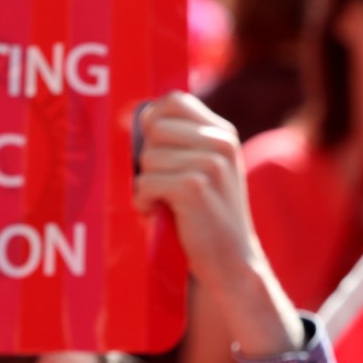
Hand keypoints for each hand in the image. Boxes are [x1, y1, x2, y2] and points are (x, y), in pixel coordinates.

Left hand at [132, 92, 300, 355]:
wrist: (231, 261)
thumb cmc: (207, 215)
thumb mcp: (205, 167)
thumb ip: (179, 141)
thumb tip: (131, 116)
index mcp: (223, 133)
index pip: (174, 100)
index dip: (152, 121)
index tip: (152, 149)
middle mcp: (221, 142)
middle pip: (154, 127)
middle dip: (148, 158)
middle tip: (163, 185)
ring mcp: (210, 164)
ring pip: (147, 157)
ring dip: (145, 183)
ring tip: (164, 202)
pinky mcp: (194, 188)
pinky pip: (145, 182)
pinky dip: (143, 201)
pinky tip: (158, 213)